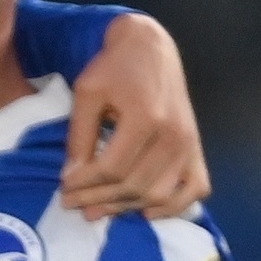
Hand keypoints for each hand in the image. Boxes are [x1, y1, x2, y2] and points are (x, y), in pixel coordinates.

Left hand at [59, 14, 208, 220]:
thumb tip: (71, 176)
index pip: (111, 168)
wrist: (149, 48)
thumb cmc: (114, 67)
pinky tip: (145, 211)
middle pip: (132, 185)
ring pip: (157, 193)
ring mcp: (189, 142)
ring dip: (124, 207)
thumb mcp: (86, 93)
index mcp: (146, 117)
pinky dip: (173, 206)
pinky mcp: (196, 146)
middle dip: (96, 199)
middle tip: (70, 202)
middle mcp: (173, 133)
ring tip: (96, 209)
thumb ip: (79, 135)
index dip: (83, 183)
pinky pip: (195, 188)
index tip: (63, 185)